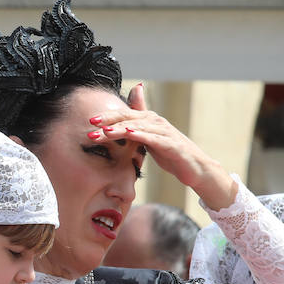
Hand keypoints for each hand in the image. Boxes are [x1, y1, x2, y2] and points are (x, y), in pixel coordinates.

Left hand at [87, 83, 237, 209]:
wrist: (194, 168)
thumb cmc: (170, 153)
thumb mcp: (149, 139)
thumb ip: (136, 126)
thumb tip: (124, 117)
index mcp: (149, 120)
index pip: (124, 115)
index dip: (107, 116)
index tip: (89, 120)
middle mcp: (156, 122)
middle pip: (129, 118)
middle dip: (109, 120)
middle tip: (91, 123)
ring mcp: (165, 132)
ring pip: (139, 127)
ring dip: (121, 128)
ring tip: (105, 130)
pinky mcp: (172, 145)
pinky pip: (155, 138)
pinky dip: (142, 135)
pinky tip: (130, 133)